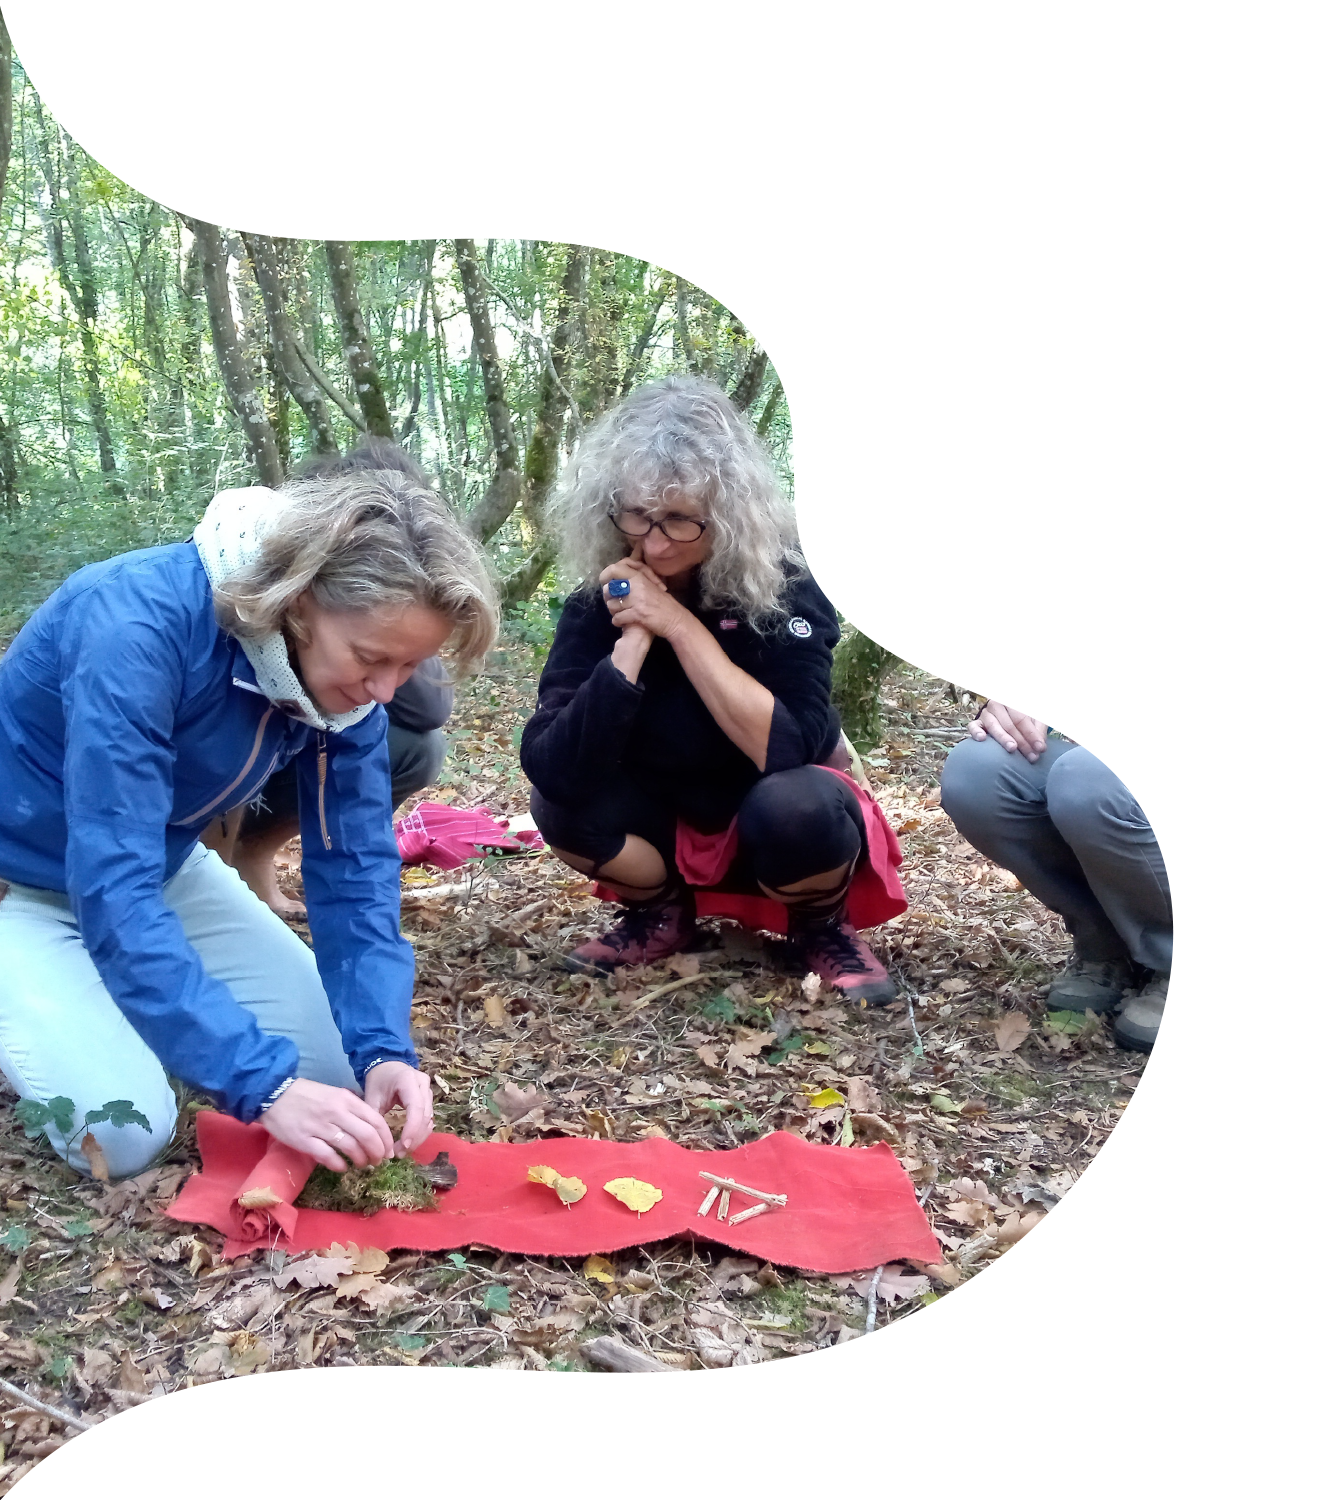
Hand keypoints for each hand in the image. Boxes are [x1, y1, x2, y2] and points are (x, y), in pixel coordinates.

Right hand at [261, 1078, 394, 1170]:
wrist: (274, 1094)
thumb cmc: (307, 1095)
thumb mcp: (334, 1094)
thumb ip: (352, 1108)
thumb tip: (371, 1127)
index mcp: (347, 1100)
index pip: (376, 1121)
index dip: (386, 1139)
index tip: (388, 1150)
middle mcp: (337, 1113)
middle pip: (367, 1136)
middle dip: (377, 1152)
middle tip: (378, 1161)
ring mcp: (321, 1127)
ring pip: (351, 1147)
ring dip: (360, 1160)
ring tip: (362, 1165)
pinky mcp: (305, 1141)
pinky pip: (328, 1157)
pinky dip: (339, 1165)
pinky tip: (342, 1167)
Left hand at [364, 1061, 433, 1156]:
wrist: (386, 1064)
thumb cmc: (378, 1080)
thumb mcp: (372, 1097)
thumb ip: (375, 1119)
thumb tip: (379, 1146)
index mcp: (408, 1080)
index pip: (416, 1107)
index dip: (412, 1129)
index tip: (402, 1146)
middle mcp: (423, 1084)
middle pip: (425, 1115)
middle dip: (414, 1137)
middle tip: (399, 1154)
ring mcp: (428, 1090)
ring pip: (429, 1118)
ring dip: (418, 1137)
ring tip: (402, 1151)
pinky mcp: (429, 1098)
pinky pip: (428, 1118)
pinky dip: (420, 1132)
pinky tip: (409, 1142)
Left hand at [598, 545, 690, 640]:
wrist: (676, 620)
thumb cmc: (664, 603)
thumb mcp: (651, 585)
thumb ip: (637, 579)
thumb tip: (617, 578)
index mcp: (640, 577)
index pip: (615, 569)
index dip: (606, 575)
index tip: (606, 582)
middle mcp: (637, 586)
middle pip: (609, 588)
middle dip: (609, 597)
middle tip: (615, 602)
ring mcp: (637, 600)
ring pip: (611, 605)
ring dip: (613, 611)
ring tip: (620, 613)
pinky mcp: (637, 614)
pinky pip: (617, 617)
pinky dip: (618, 621)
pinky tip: (622, 622)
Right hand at [968, 701, 1048, 761]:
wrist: (1011, 713)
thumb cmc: (1024, 717)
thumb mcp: (1035, 719)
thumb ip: (1038, 730)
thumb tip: (1040, 747)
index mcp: (1010, 701)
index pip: (1021, 719)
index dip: (1032, 734)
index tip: (1041, 748)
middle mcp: (996, 704)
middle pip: (1009, 725)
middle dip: (1022, 742)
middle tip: (1031, 756)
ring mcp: (985, 713)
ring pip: (994, 726)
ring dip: (1003, 738)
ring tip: (1012, 749)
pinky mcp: (976, 722)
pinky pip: (973, 726)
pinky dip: (976, 732)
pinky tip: (982, 739)